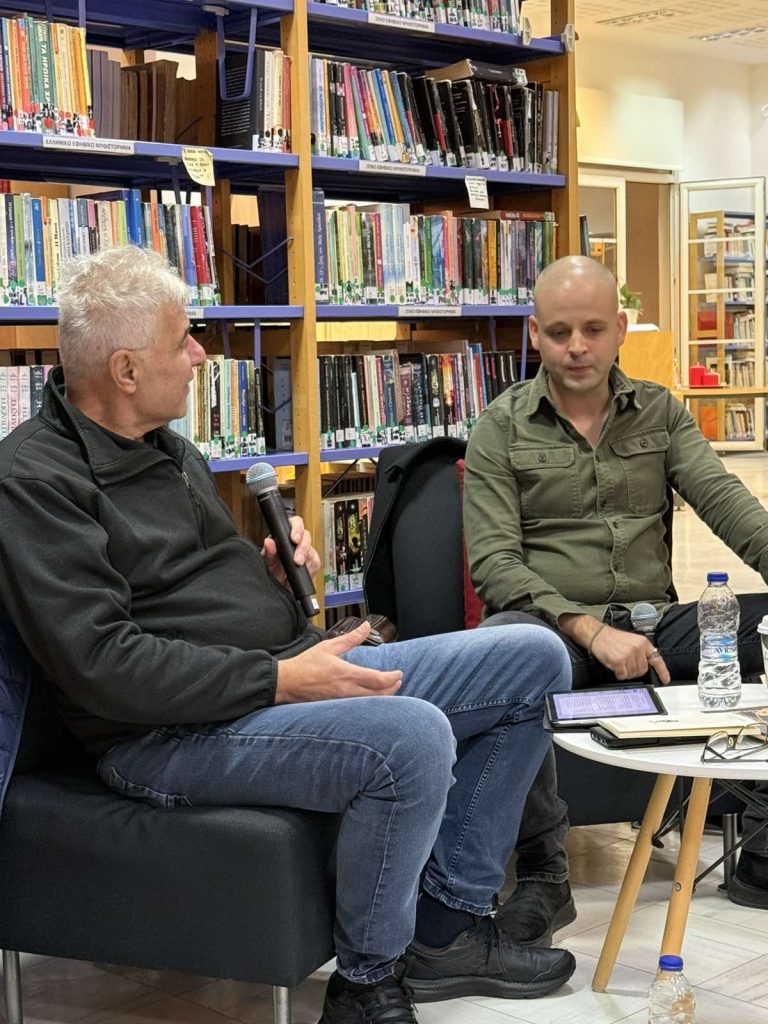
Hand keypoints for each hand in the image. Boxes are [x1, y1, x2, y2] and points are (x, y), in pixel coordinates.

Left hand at [263, 516, 320, 586]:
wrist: (279, 585)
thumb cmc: (272, 570)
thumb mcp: (267, 562)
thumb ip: (268, 552)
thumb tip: (268, 542)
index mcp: (285, 535)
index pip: (295, 523)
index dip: (297, 528)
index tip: (294, 538)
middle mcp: (297, 542)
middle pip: (306, 536)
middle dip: (302, 547)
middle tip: (297, 558)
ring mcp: (306, 551)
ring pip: (311, 549)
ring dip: (305, 557)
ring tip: (298, 564)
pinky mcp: (312, 562)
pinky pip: (315, 561)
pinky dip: (310, 567)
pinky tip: (304, 570)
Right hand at [275, 622, 402, 703]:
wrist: (286, 683)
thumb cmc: (305, 665)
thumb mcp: (329, 647)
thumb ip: (351, 638)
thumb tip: (366, 626)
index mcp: (346, 674)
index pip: (378, 679)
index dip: (392, 678)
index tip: (399, 673)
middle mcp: (346, 691)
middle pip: (379, 695)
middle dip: (392, 688)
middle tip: (398, 681)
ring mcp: (342, 702)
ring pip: (370, 704)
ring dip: (383, 697)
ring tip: (388, 689)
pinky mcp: (336, 708)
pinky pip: (359, 708)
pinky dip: (369, 703)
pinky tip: (370, 698)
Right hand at [590, 625, 670, 684]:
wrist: (598, 634)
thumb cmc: (613, 638)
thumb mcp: (632, 641)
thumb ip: (641, 652)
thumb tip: (647, 666)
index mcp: (643, 643)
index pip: (656, 659)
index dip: (662, 671)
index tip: (665, 680)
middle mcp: (638, 648)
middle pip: (643, 670)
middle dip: (635, 670)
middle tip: (626, 664)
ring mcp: (628, 655)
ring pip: (633, 674)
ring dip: (626, 672)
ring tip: (619, 663)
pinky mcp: (619, 661)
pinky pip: (623, 675)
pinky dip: (619, 674)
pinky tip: (615, 666)